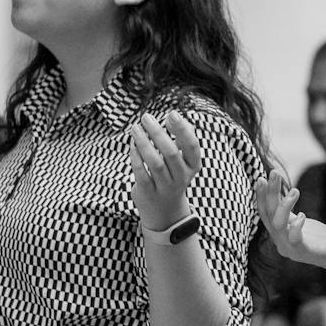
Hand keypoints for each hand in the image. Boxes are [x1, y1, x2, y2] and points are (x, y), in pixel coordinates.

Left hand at [129, 110, 199, 231]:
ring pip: (155, 162)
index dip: (182, 129)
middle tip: (146, 117)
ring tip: (135, 128)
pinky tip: (132, 144)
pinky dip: (136, 156)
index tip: (171, 113)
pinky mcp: (148, 192)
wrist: (164, 212)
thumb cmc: (172, 176)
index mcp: (193, 166)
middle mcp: (181, 178)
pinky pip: (141, 172)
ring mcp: (165, 187)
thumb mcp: (183, 161)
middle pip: (171, 153)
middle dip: (157, 133)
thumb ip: (181, 138)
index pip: (192, 146)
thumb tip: (174, 115)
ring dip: (143, 142)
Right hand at [256, 170, 325, 272]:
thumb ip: (287, 209)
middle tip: (274, 173)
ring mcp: (291, 249)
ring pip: (278, 226)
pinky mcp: (305, 253)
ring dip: (284, 205)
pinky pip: (295, 240)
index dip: (261, 196)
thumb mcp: (299, 219)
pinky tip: (302, 215)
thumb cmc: (321, 237)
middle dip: (270, 193)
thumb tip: (276, 189)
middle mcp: (280, 242)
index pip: (265, 213)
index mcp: (278, 234)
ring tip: (296, 190)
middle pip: (269, 216)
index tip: (261, 177)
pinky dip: (296, 226)